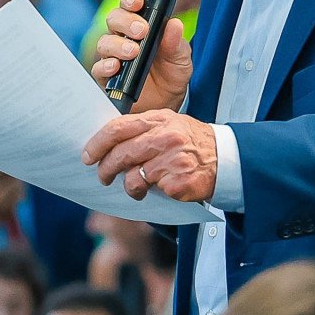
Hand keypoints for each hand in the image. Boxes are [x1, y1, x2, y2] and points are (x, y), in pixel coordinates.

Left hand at [82, 109, 217, 202]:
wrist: (227, 159)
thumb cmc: (192, 142)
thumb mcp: (170, 125)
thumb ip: (142, 129)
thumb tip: (108, 141)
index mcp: (159, 120)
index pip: (118, 128)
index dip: (98, 143)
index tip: (88, 154)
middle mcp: (165, 137)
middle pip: (121, 154)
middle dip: (106, 169)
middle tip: (102, 176)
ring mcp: (172, 160)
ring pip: (132, 177)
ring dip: (128, 186)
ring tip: (134, 188)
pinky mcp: (178, 182)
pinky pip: (152, 191)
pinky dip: (151, 194)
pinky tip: (159, 190)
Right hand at [89, 0, 192, 113]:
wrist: (167, 102)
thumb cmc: (171, 73)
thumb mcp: (180, 57)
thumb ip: (176, 42)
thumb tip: (175, 24)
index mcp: (141, 25)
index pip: (130, 6)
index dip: (130, 0)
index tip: (138, 2)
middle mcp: (123, 38)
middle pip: (113, 20)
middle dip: (125, 22)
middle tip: (141, 30)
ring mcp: (113, 56)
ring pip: (104, 42)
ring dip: (117, 45)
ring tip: (133, 52)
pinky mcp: (107, 77)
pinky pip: (98, 68)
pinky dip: (105, 66)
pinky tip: (116, 67)